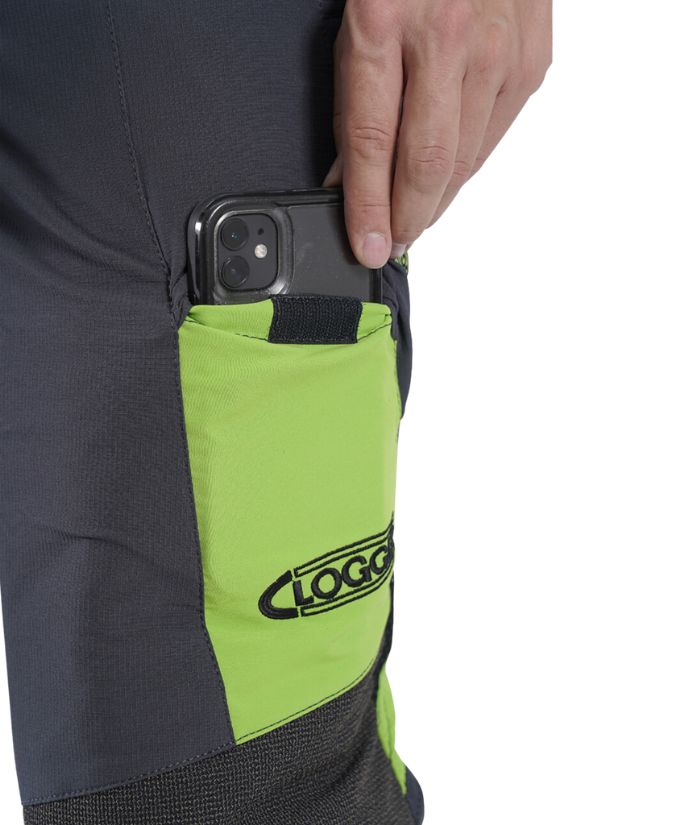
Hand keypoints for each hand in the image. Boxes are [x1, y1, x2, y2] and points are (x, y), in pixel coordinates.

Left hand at [324, 0, 551, 266]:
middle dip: (406, 218)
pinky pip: (494, 137)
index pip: (371, 141)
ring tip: (415, 219)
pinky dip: (467, 167)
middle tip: (391, 244)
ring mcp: (499, 50)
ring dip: (436, 201)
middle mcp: (448, 37)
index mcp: (385, 19)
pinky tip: (449, 179)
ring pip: (465, 160)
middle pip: (427, 163)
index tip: (364, 245)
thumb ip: (353, 98)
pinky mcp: (531, 61)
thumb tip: (347, 176)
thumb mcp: (358, 18)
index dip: (366, 205)